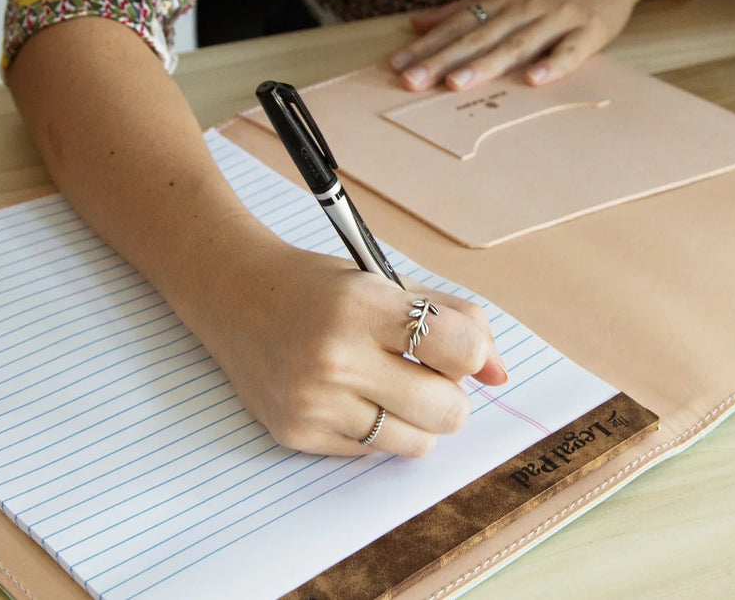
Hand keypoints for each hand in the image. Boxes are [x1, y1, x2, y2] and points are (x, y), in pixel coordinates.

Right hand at [189, 229, 506, 457]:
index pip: (460, 350)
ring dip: (417, 420)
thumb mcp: (388, 282)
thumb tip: (499, 374)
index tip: (456, 348)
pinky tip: (349, 395)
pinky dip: (374, 430)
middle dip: (451, 396)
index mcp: (363, 305)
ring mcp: (313, 402)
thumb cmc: (321, 288)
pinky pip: (370, 453)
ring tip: (390, 386)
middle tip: (427, 374)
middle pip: (447, 410)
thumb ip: (455, 320)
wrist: (235, 295)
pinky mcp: (296, 434)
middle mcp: (336, 357)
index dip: (471, 352)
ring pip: (415, 443)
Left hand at [390, 0, 677, 91]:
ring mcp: (557, 19)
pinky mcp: (590, 31)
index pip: (458, 24)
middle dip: (443, 59)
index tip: (397, 64)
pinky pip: (570, 51)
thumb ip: (463, 7)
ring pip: (517, 44)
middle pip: (478, 36)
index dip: (427, 44)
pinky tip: (533, 81)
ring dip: (486, 64)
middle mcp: (524, 7)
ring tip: (455, 84)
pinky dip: (553, 65)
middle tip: (412, 80)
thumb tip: (417, 24)